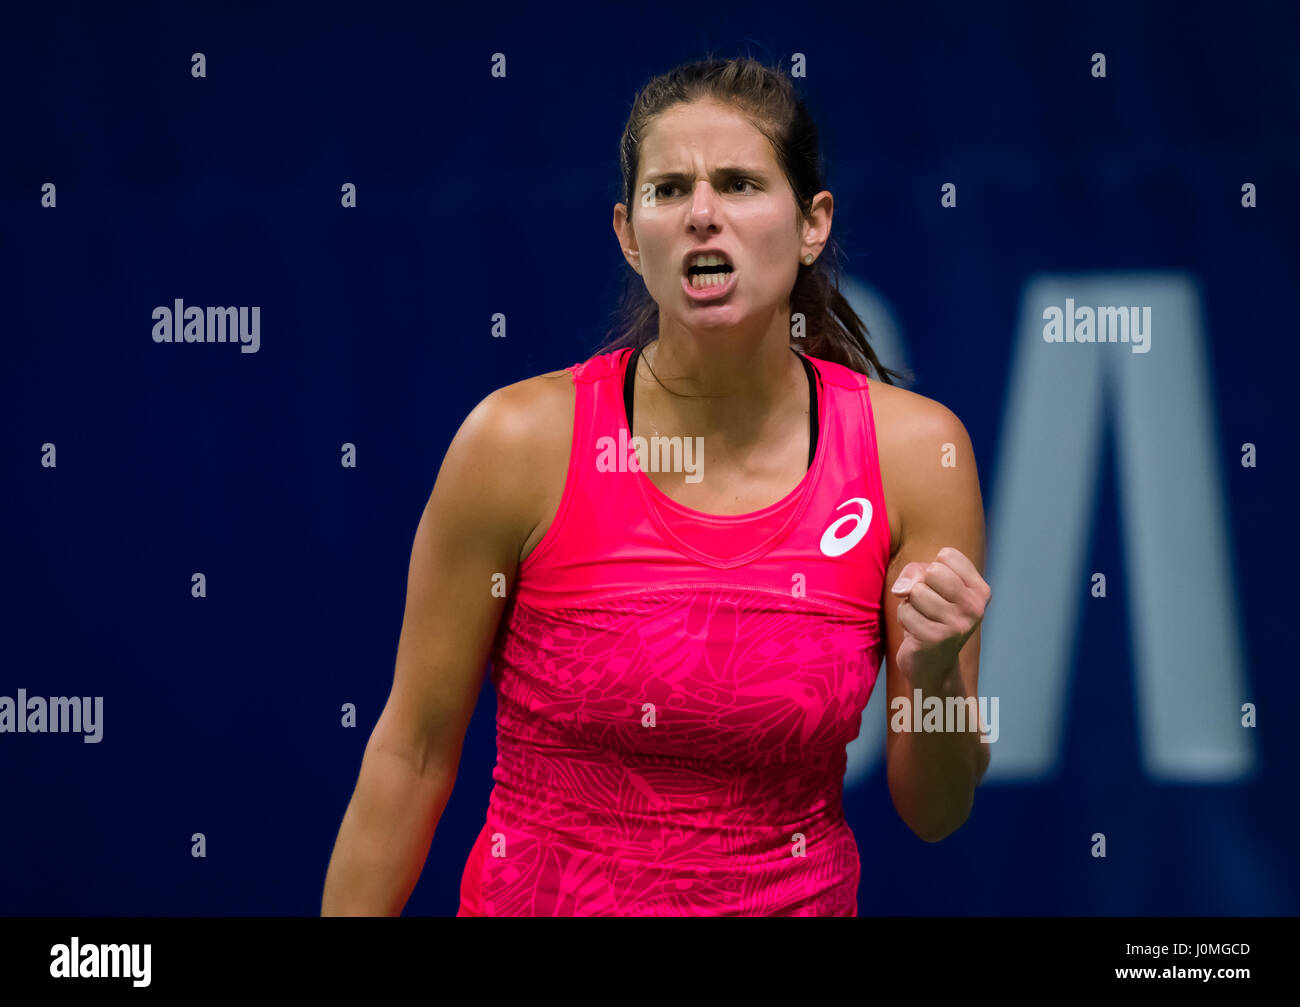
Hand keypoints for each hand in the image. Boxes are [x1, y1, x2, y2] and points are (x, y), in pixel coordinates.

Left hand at [890, 547, 990, 687]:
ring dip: (910, 604)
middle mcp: (975, 607)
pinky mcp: (936, 638)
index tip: (938, 589)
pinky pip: (905, 611)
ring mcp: (958, 625)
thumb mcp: (928, 585)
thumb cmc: (930, 616)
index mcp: (980, 591)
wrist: (933, 665)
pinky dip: (904, 619)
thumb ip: (915, 572)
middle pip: (933, 571)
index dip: (932, 569)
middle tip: (927, 606)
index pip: (947, 555)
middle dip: (920, 585)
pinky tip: (916, 632)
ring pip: (916, 592)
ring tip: (922, 619)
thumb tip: (902, 589)